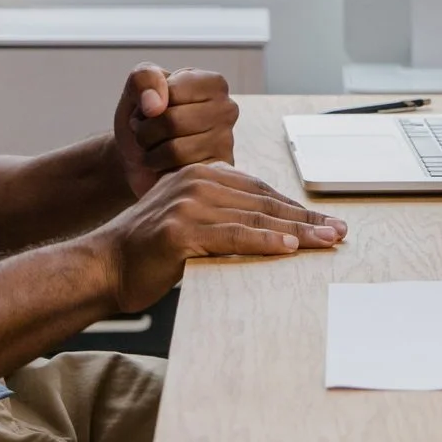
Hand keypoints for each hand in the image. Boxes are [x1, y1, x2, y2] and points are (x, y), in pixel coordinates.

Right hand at [93, 164, 347, 311]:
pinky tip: (288, 247)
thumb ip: (222, 217)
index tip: (325, 221)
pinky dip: (264, 241)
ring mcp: (187, 204)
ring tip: (326, 241)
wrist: (103, 267)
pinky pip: (232, 236)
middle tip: (338, 231)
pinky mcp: (180, 230)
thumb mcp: (188, 223)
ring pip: (254, 217)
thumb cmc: (148, 253)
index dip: (294, 206)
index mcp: (200, 175)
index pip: (258, 189)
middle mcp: (196, 181)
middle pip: (263, 201)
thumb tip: (270, 230)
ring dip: (296, 230)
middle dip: (305, 218)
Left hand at [112, 66, 237, 196]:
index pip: (171, 92)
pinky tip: (165, 167)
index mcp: (213, 83)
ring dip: (151, 154)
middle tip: (145, 134)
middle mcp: (227, 110)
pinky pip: (180, 174)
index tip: (148, 109)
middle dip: (145, 131)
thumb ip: (143, 79)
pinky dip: (162, 172)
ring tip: (154, 150)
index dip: (146, 104)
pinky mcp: (218, 174)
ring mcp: (226, 143)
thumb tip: (155, 105)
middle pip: (171, 121)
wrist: (138, 157)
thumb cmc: (143, 118)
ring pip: (175, 150)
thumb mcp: (136, 88)